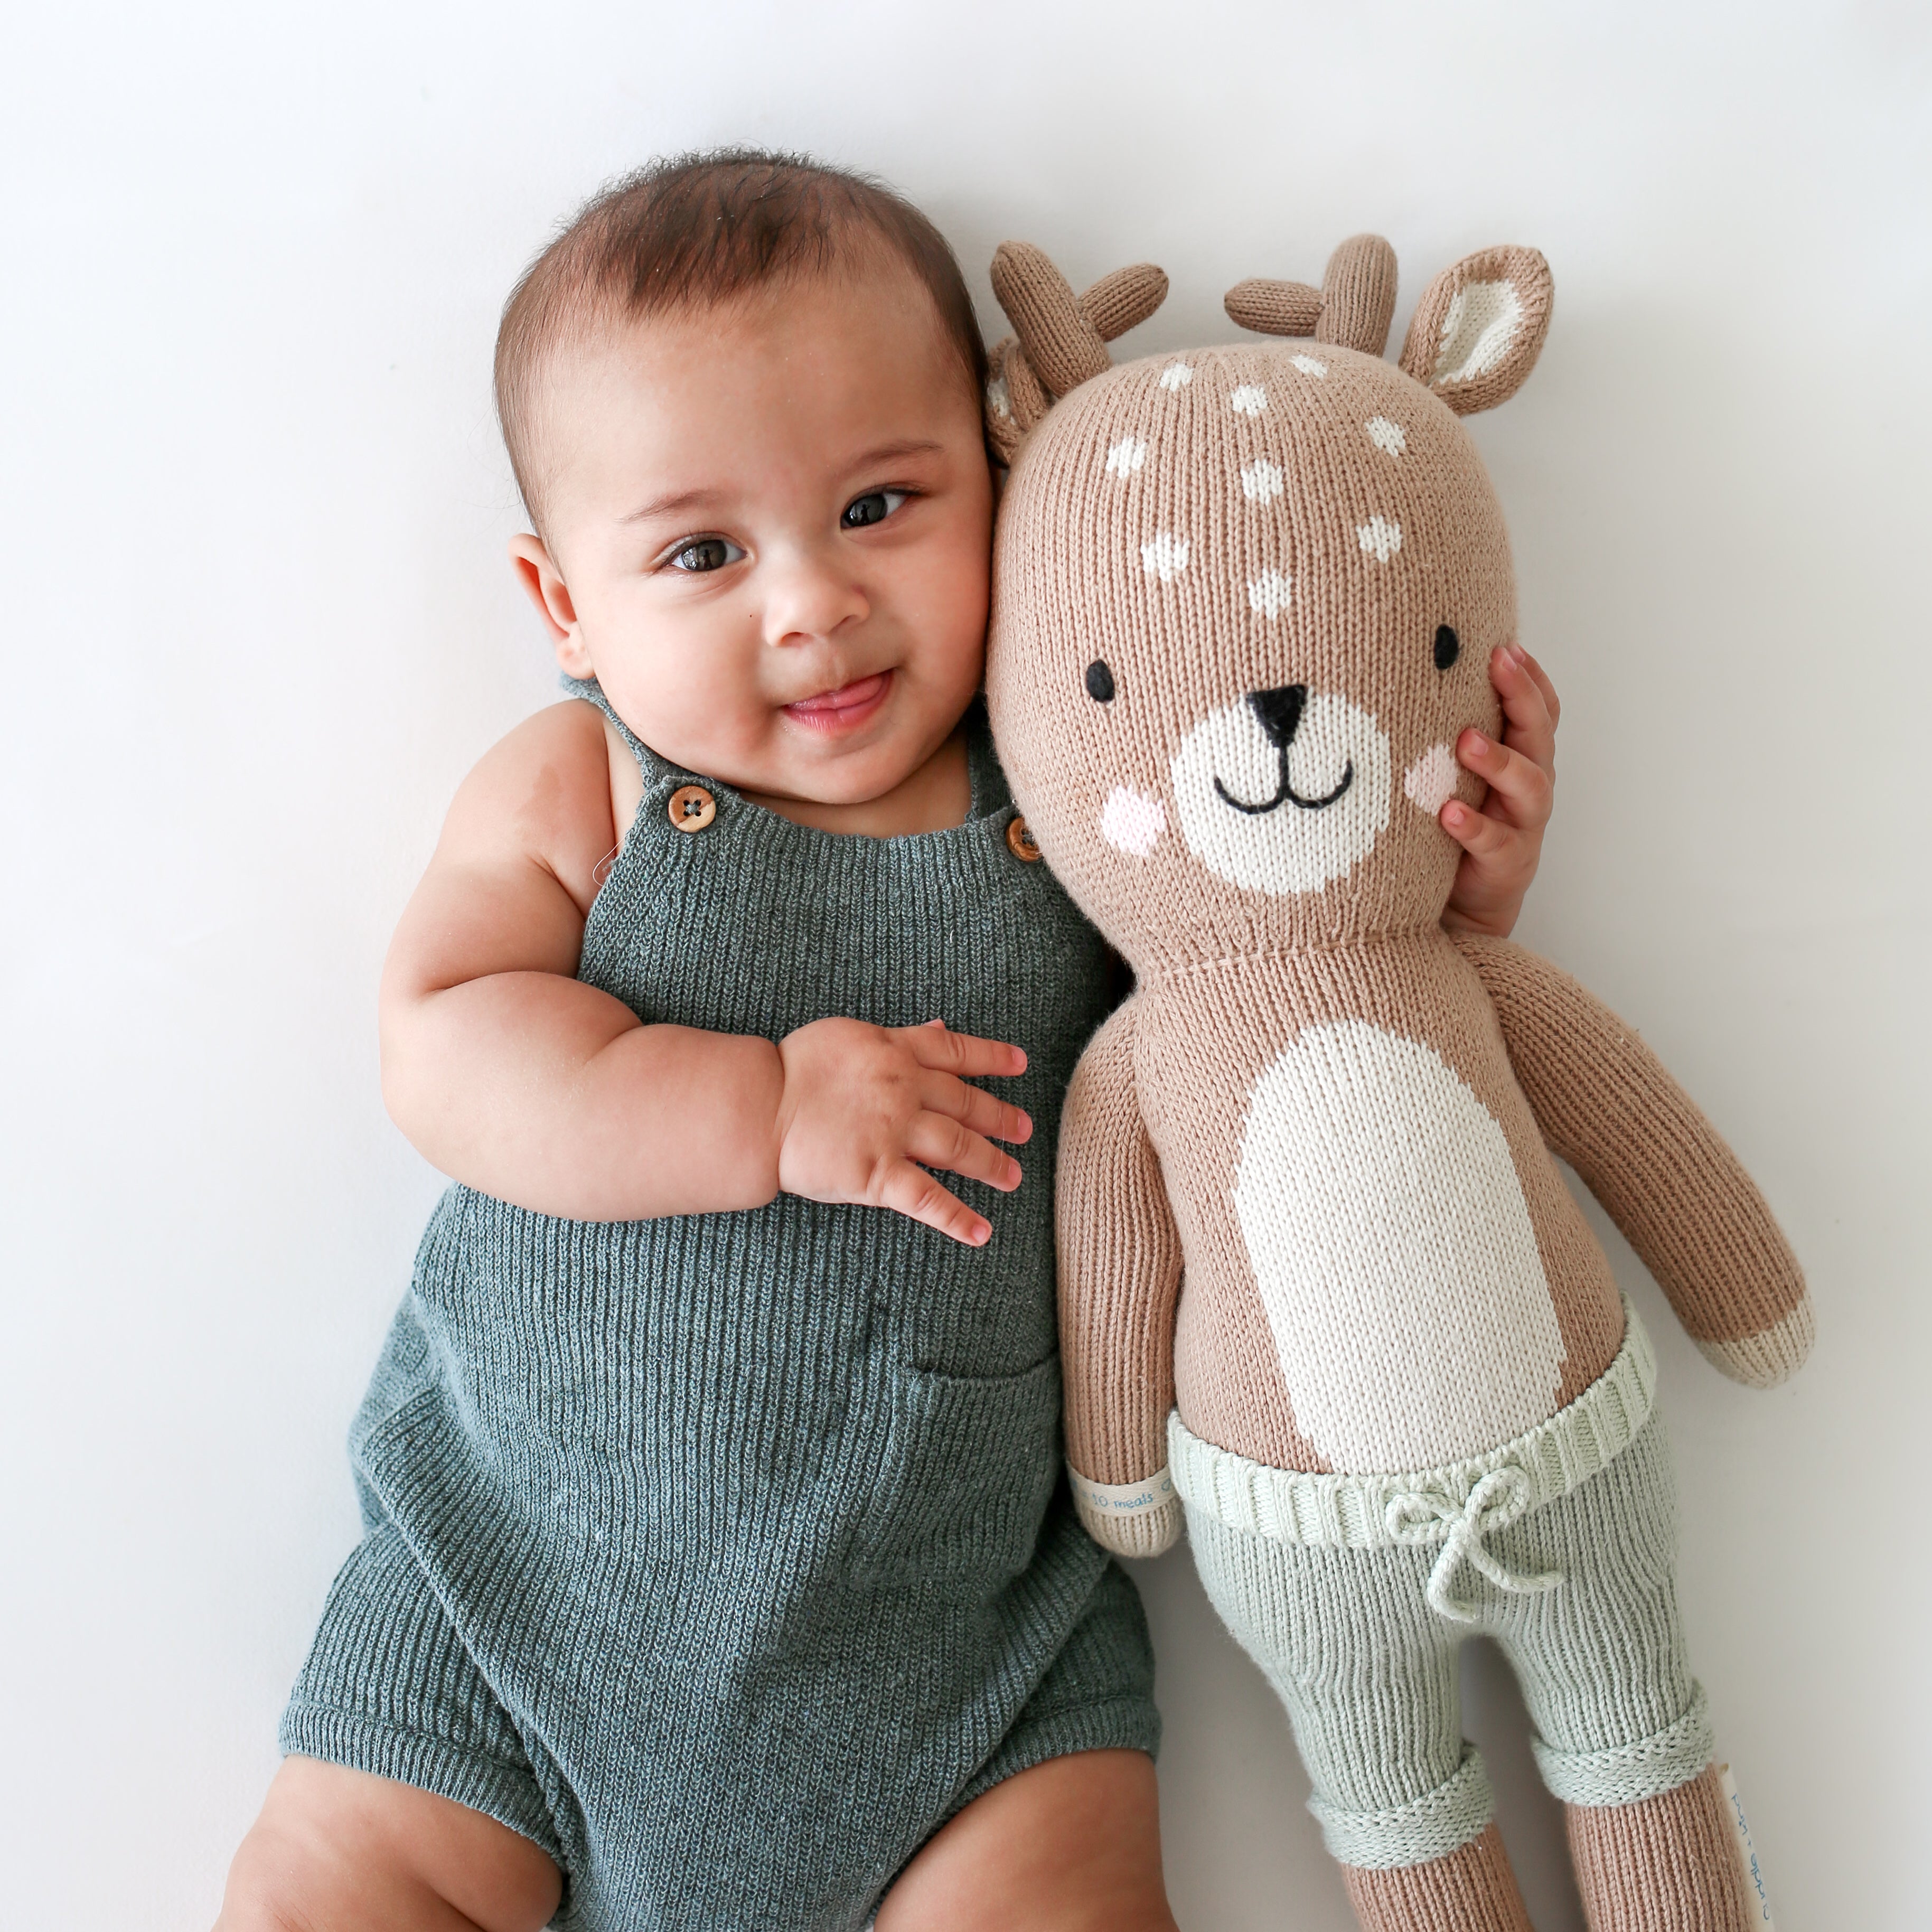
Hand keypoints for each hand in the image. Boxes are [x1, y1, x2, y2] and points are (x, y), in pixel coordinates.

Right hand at [774, 1018, 1032, 1245]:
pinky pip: (927, 1199)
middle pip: (965, 1104)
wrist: (759, 1105)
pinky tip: (981, 1232)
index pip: (958, 1052)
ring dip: (991, 1163)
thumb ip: (898, 1037)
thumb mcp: (851, 1035)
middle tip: (1024, 1130)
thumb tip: (939, 1028)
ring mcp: (894, 1132)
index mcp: (897, 1051)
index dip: (993, 1057)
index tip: (1020, 1065)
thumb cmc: (795, 1068)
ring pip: (958, 1148)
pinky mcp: (877, 1173)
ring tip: (1012, 1176)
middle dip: (999, 1118)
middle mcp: (905, 1089)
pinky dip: (958, 1218)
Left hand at [1440, 644, 1559, 937]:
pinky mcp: (1506, 863)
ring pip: (1528, 785)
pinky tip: (1450, 814)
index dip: (1529, 676)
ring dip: (1498, 760)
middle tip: (1497, 665)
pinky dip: (1474, 826)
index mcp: (1521, 757)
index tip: (1505, 644)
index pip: (1538, 709)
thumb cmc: (1455, 826)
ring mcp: (1522, 824)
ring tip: (1466, 742)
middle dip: (1520, 696)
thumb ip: (1453, 734)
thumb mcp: (1458, 774)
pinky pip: (1495, 841)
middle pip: (1537, 734)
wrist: (1460, 903)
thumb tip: (1415, 676)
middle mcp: (1529, 785)